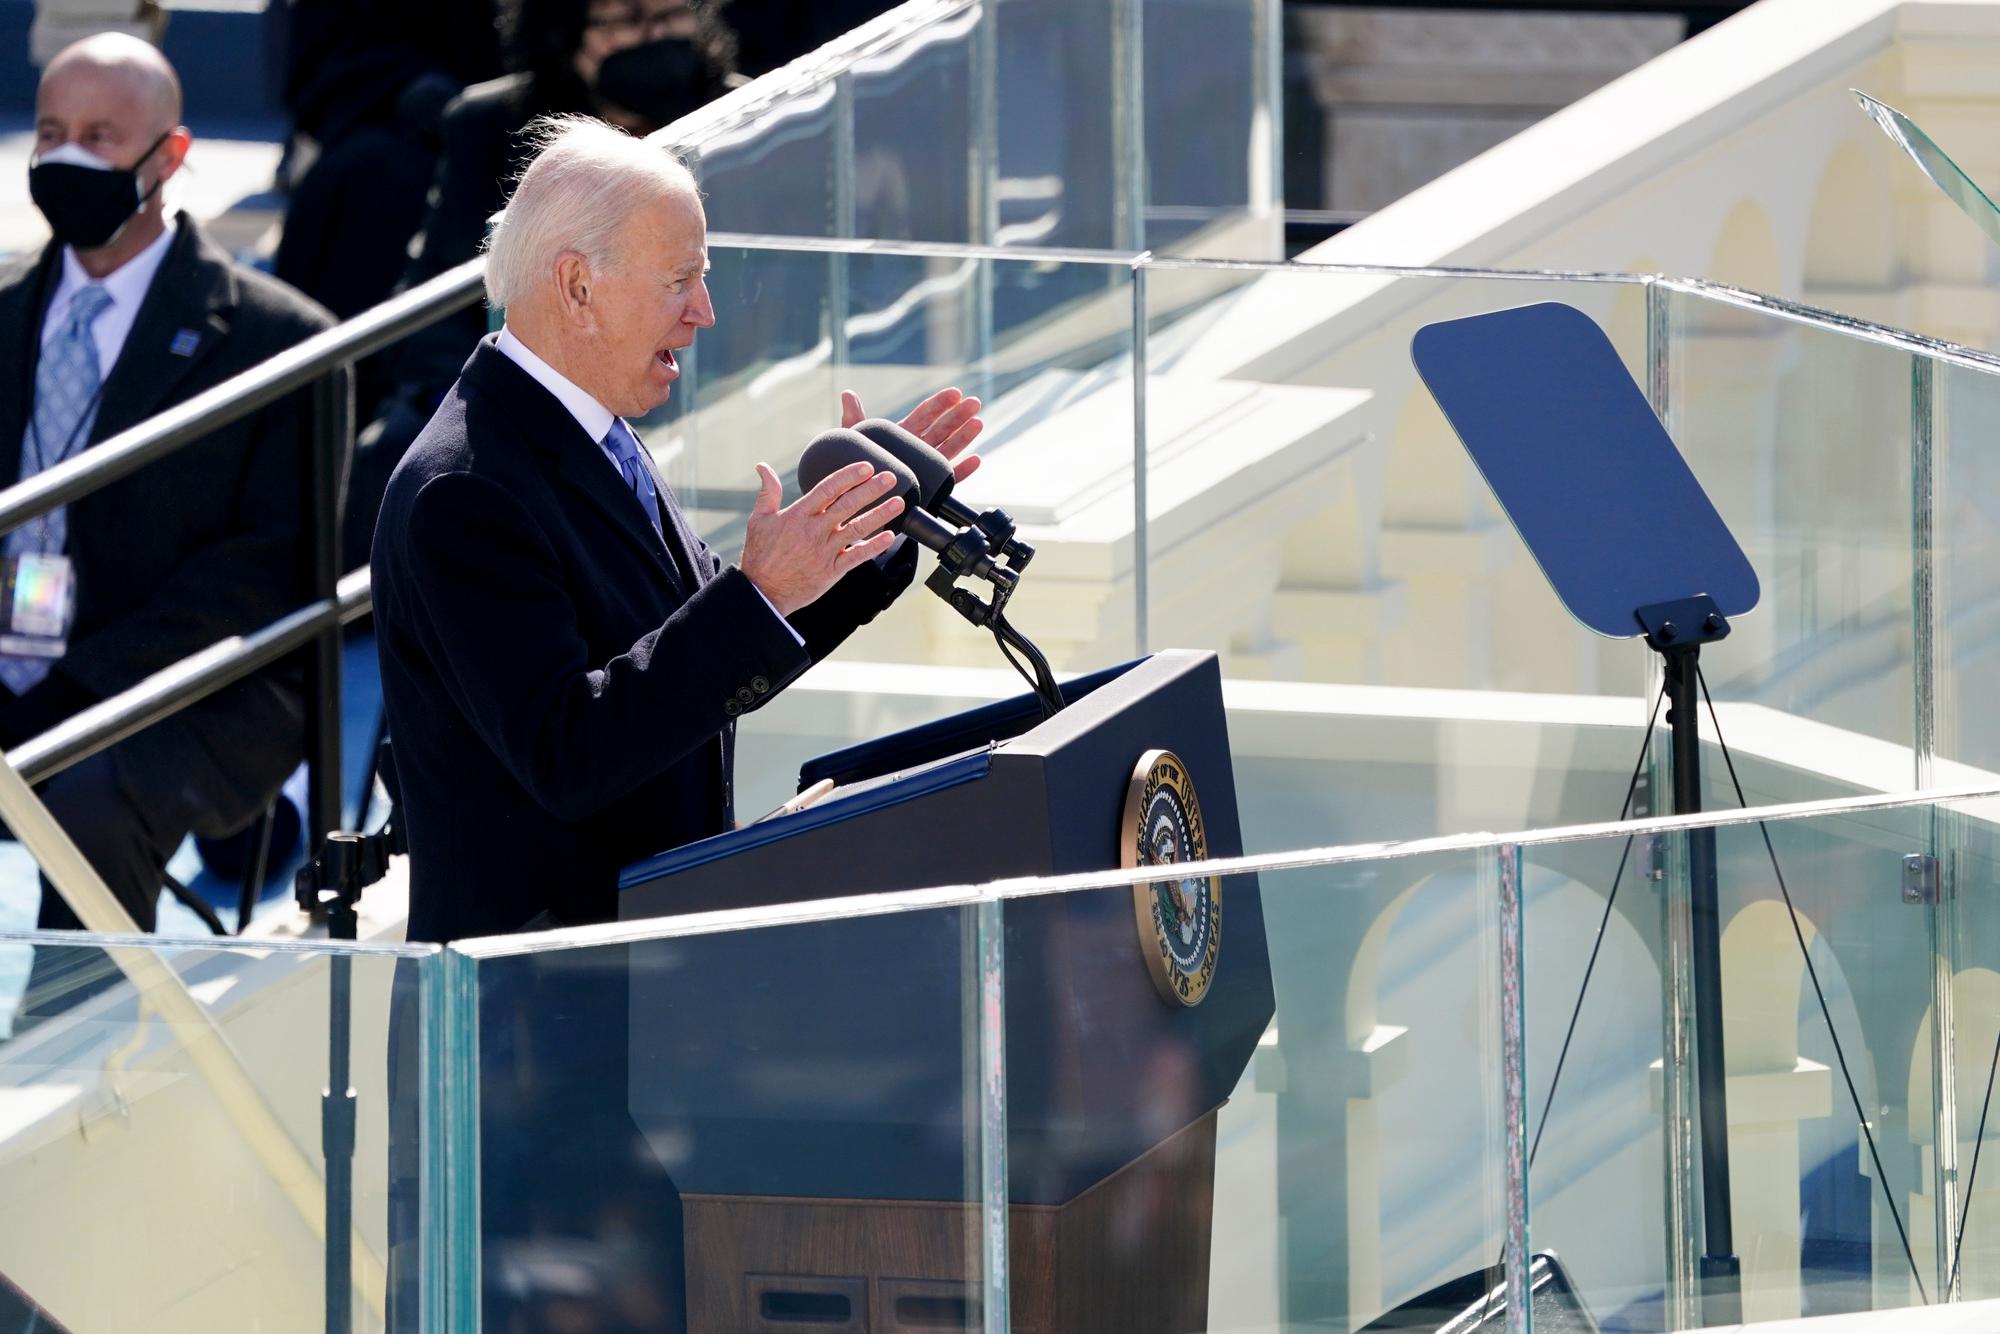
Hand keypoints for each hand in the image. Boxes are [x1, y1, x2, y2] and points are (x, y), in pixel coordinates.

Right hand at [739, 460, 903, 616]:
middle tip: (890, 478)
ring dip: (880, 514)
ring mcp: (825, 551)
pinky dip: (874, 546)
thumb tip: (762, 467)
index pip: (828, 489)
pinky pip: (857, 556)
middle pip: (848, 505)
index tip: (867, 467)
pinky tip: (890, 536)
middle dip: (871, 489)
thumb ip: (768, 492)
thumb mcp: (759, 519)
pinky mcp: (832, 570)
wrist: (762, 591)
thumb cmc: (760, 554)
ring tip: (898, 502)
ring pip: (857, 528)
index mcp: (798, 515)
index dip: (849, 476)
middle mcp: (814, 530)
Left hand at [841, 386, 983, 483]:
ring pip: (950, 449)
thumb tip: (848, 393)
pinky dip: (963, 470)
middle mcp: (918, 449)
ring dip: (965, 436)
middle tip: (974, 403)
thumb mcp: (856, 441)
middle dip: (959, 415)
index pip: (925, 414)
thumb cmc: (857, 468)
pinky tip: (976, 460)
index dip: (941, 403)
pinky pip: (949, 479)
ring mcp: (926, 468)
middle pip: (942, 428)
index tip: (955, 393)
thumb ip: (855, 418)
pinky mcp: (930, 488)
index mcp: (903, 434)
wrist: (858, 500)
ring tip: (978, 423)